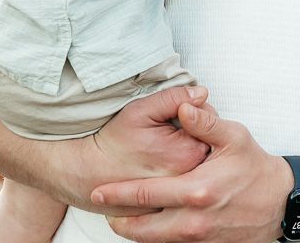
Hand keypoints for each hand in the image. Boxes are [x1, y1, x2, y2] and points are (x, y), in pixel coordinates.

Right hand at [73, 84, 213, 213]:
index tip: (178, 114)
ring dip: (189, 154)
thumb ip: (175, 98)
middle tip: (170, 131)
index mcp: (188, 153)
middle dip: (195, 133)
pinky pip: (185, 185)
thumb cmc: (114, 141)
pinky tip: (160, 166)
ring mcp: (181, 196)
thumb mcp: (142, 110)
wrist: (88, 174)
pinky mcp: (170, 207)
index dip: (195, 113)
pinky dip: (179, 174)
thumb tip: (202, 93)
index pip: (211, 124)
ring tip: (164, 149)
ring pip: (199, 167)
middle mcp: (189, 179)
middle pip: (209, 147)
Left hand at [91, 101, 295, 242]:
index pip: (146, 194)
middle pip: (143, 230)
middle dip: (121, 222)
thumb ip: (204, 123)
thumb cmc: (256, 167)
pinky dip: (160, 238)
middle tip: (107, 212)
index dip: (118, 194)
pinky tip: (155, 226)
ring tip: (125, 220)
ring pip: (156, 242)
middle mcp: (194, 221)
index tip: (98, 192)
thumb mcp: (234, 137)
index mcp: (196, 191)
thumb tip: (182, 107)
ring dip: (138, 233)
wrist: (282, 202)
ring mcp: (201, 239)